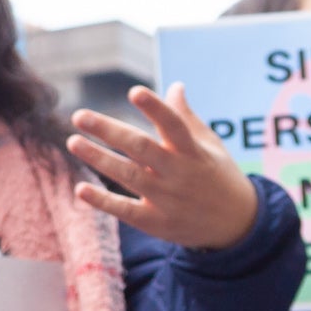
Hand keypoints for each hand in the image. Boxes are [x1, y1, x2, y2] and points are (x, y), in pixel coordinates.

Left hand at [68, 84, 261, 251]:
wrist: (237, 224)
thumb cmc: (218, 176)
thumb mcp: (210, 146)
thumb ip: (186, 118)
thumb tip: (174, 86)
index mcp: (193, 151)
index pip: (173, 125)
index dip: (155, 108)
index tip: (134, 91)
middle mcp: (178, 172)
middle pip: (141, 148)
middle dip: (109, 131)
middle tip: (79, 116)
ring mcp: (166, 198)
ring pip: (128, 175)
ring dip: (98, 158)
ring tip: (73, 141)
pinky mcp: (155, 222)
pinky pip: (125, 210)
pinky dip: (103, 201)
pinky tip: (80, 189)